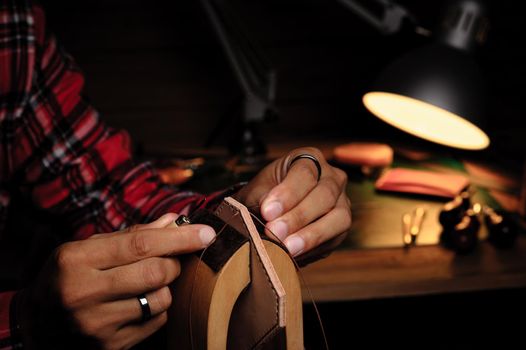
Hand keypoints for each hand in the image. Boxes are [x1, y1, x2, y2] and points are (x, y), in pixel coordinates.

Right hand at [19, 213, 215, 349]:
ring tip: (146, 284)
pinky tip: (138, 304)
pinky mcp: (109, 347)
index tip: (207, 232)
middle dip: (173, 262)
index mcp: (75, 261)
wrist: (36, 325)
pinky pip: (156, 322)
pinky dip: (158, 309)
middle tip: (168, 260)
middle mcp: (82, 294)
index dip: (180, 237)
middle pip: (155, 272)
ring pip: (160, 299)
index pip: (141, 244)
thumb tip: (176, 220)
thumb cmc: (69, 277)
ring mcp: (95, 325)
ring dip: (165, 287)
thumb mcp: (89, 249)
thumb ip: (133, 235)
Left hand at [233, 147, 350, 258]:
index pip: (304, 173)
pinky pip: (335, 238)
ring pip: (339, 218)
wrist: (270, 213)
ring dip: (312, 235)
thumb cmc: (264, 195)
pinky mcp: (341, 227)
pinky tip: (295, 254)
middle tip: (275, 232)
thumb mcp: (256, 191)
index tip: (268, 211)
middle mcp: (332, 177)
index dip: (287, 193)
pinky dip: (314, 248)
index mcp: (309, 159)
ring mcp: (341, 202)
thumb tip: (269, 213)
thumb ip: (262, 199)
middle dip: (298, 216)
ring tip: (288, 248)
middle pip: (324, 195)